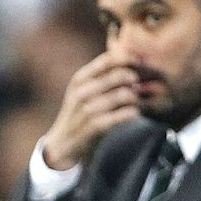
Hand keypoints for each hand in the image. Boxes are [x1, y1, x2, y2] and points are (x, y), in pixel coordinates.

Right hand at [41, 53, 140, 169]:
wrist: (63, 144)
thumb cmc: (77, 114)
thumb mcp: (80, 90)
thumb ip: (99, 74)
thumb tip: (126, 55)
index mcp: (79, 79)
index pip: (108, 59)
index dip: (127, 59)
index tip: (137, 65)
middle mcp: (82, 92)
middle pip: (119, 75)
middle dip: (133, 79)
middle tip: (136, 86)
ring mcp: (88, 109)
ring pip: (125, 95)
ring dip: (136, 98)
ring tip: (135, 102)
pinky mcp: (97, 126)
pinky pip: (125, 114)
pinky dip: (134, 112)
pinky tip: (133, 114)